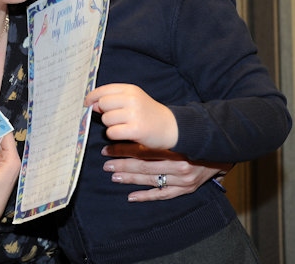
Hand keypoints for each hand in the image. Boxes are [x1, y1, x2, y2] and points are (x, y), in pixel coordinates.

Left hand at [86, 83, 178, 149]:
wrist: (171, 127)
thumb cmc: (147, 113)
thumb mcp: (133, 100)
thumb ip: (113, 99)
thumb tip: (91, 104)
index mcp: (130, 89)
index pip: (103, 90)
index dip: (91, 97)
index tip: (87, 103)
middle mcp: (132, 99)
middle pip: (102, 104)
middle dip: (104, 112)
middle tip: (114, 118)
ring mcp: (134, 114)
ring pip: (106, 119)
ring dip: (110, 125)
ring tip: (122, 126)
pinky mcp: (136, 130)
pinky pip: (112, 132)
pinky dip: (114, 135)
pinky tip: (124, 134)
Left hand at [101, 142, 231, 201]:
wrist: (220, 150)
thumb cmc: (193, 139)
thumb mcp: (176, 133)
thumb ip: (155, 134)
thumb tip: (129, 131)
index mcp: (175, 148)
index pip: (143, 150)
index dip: (123, 150)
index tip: (108, 149)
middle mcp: (179, 165)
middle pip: (144, 166)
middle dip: (123, 164)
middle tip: (106, 163)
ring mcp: (183, 180)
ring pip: (151, 180)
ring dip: (130, 178)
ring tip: (114, 175)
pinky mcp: (186, 190)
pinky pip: (162, 194)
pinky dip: (146, 196)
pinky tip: (131, 196)